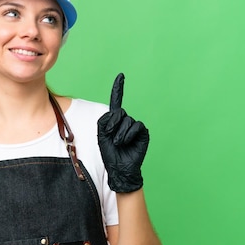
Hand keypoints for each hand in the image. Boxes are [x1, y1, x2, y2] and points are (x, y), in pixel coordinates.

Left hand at [97, 73, 148, 192]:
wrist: (119, 168)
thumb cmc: (109, 153)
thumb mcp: (101, 134)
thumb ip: (104, 120)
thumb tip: (115, 113)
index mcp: (114, 120)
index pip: (116, 101)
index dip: (118, 89)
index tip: (121, 76)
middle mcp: (126, 121)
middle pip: (119, 112)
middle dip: (112, 125)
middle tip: (111, 137)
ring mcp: (135, 126)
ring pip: (127, 120)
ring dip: (119, 133)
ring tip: (118, 144)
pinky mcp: (143, 132)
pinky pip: (136, 126)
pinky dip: (129, 134)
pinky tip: (126, 143)